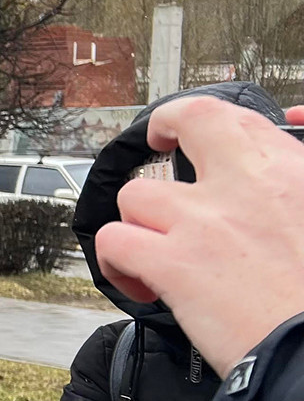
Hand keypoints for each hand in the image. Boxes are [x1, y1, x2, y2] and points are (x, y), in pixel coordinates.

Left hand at [94, 101, 303, 364]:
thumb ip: (295, 187)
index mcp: (291, 173)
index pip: (238, 117)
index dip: (203, 116)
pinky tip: (140, 284)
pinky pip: (114, 242)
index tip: (188, 129)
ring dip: (139, 222)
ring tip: (156, 251)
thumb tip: (291, 139)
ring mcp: (205, 222)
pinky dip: (117, 263)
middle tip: (158, 146)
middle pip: (190, 119)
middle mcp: (248, 184)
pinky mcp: (175, 264)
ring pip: (137, 194)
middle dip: (165, 127)